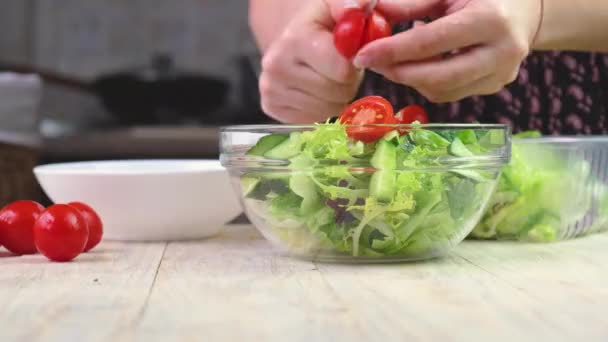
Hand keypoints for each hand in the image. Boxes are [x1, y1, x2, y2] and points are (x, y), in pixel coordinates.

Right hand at [258, 0, 365, 122]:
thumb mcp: (334, 5)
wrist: (292, 38)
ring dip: (336, 96)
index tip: (350, 54)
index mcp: (295, 38)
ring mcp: (270, 88)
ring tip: (327, 77)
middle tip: (340, 68)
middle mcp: (277, 65)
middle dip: (347, 82)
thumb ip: (350, 4)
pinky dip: (320, 108)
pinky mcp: (270, 106)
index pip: (342, 70)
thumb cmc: (320, 23)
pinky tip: (315, 90)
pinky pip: (312, 119)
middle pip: (337, 92)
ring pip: (327, 109)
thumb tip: (360, 7)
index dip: (354, 64)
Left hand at [353, 0, 542, 102]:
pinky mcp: (494, 86)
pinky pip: (450, 93)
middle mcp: (502, 51)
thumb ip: (410, 3)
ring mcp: (501, 74)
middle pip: (437, 77)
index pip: (430, 43)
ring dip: (409, 78)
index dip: (392, 51)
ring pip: (441, 91)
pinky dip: (426, 82)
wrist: (526, 7)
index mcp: (491, 19)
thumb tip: (372, 11)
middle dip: (398, 72)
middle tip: (372, 62)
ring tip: (394, 58)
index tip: (362, 55)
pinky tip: (419, 63)